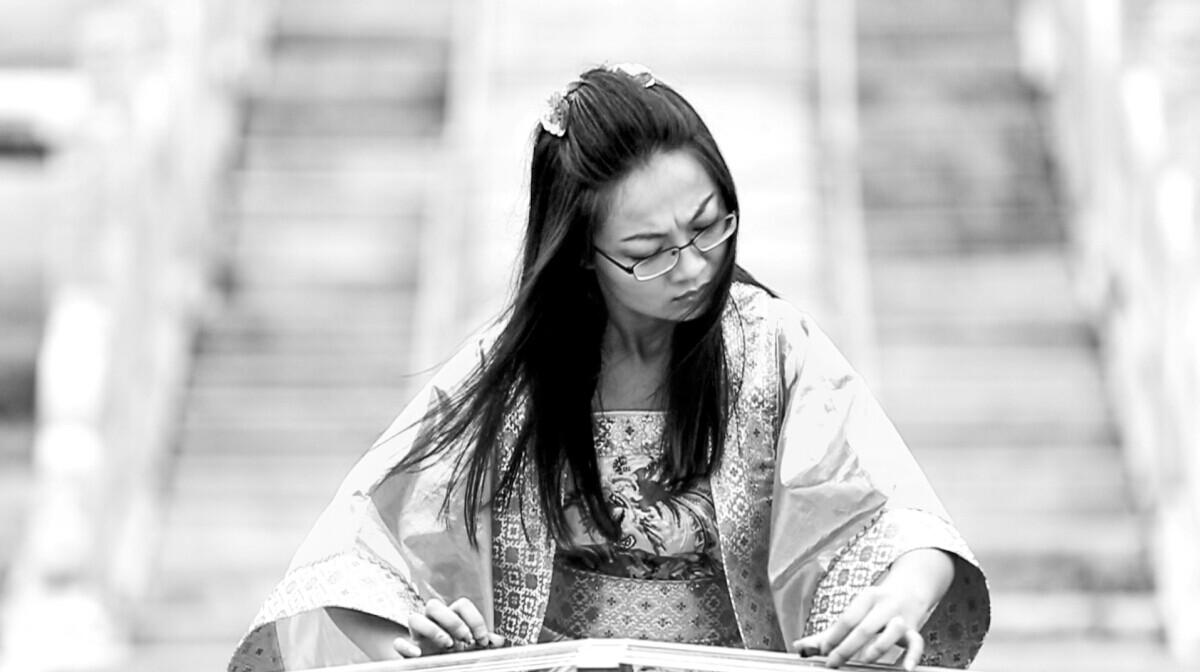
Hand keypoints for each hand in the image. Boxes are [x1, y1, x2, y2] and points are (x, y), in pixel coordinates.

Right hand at [393, 597, 505, 657]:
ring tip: (447, 645)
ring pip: (414, 617)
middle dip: (452, 621)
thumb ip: (484, 642)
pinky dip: (406, 646)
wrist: (436, 665)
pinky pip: (399, 642)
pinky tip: (418, 654)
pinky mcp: (407, 649)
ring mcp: (417, 635)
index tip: (482, 640)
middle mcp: (433, 621)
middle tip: (465, 639)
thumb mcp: (473, 648)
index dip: (475, 619)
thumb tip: (499, 640)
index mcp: (451, 617)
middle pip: (435, 604)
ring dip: (432, 630)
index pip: (462, 604)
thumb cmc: (456, 653)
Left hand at [793, 585, 924, 670]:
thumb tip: (799, 646)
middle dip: (847, 647)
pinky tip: (905, 668)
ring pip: (892, 631)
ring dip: (877, 647)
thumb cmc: (876, 605)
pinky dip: (913, 656)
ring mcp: (901, 617)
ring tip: (864, 660)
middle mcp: (884, 605)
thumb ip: (829, 632)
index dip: (833, 636)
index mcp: (866, 597)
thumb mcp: (855, 611)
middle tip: (833, 662)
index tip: (823, 651)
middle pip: (864, 627)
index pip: (846, 618)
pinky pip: (917, 643)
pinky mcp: (914, 629)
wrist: (911, 587)